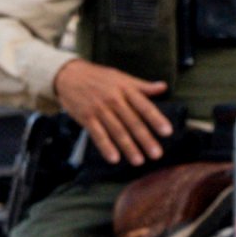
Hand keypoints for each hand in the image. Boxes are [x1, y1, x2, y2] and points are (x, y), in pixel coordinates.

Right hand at [53, 59, 173, 166]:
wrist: (68, 75)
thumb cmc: (97, 77)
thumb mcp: (121, 77)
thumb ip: (142, 86)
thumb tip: (163, 87)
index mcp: (125, 89)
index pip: (144, 106)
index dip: (156, 119)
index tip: (167, 132)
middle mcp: (113, 99)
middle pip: (132, 122)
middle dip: (145, 139)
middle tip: (156, 154)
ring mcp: (99, 109)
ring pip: (116, 131)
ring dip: (128, 147)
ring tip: (138, 161)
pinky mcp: (86, 118)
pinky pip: (97, 135)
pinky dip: (106, 147)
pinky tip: (114, 158)